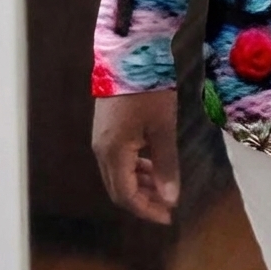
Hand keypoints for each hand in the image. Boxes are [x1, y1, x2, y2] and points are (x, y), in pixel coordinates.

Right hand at [92, 90, 179, 224]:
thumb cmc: (149, 89)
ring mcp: (101, 139)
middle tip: (168, 205)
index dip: (146, 209)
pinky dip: (136, 167)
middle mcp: (101, 150)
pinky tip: (153, 163)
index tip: (169, 215)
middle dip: (143, 200)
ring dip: (140, 183)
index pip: (125, 196)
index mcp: (113, 153)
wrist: (131, 53)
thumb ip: (166, 164)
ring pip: (118, 173)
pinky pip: (119, 158)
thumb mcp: (163, 127)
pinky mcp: (106, 128)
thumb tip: (169, 198)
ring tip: (165, 186)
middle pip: (119, 188)